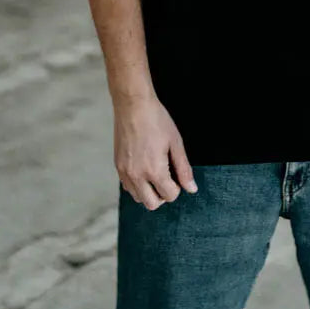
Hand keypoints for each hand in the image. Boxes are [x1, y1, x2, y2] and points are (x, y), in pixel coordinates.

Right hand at [113, 94, 197, 209]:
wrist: (133, 105)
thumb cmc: (156, 120)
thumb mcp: (176, 143)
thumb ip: (184, 169)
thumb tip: (191, 189)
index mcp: (154, 170)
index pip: (169, 196)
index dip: (177, 187)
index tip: (177, 174)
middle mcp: (137, 175)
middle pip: (152, 204)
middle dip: (163, 195)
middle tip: (168, 178)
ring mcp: (124, 172)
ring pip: (137, 198)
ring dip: (149, 192)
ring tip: (155, 173)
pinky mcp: (118, 166)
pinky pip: (127, 187)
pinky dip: (137, 185)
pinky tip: (144, 169)